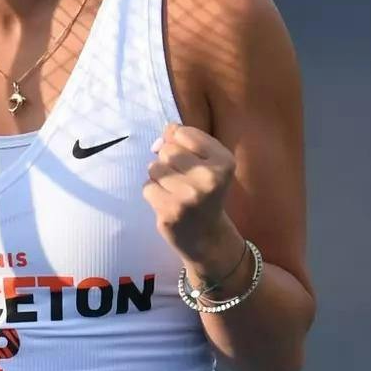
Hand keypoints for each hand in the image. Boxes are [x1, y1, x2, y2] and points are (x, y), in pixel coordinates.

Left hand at [142, 123, 242, 278]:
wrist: (207, 237)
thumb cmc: (204, 194)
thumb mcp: (207, 163)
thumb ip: (185, 141)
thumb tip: (162, 135)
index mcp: (224, 161)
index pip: (183, 133)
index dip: (179, 145)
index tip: (191, 162)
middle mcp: (210, 177)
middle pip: (167, 150)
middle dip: (168, 162)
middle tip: (182, 181)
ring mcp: (190, 196)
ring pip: (154, 167)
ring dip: (159, 178)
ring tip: (174, 191)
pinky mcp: (171, 211)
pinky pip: (147, 187)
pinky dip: (153, 193)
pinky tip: (167, 203)